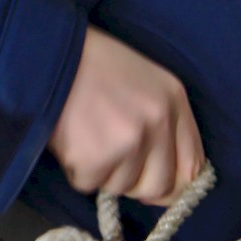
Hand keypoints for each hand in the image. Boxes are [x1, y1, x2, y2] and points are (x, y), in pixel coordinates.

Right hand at [48, 27, 204, 203]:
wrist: (47, 52)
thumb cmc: (93, 65)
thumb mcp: (144, 80)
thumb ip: (163, 122)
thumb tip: (168, 175)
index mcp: (174, 100)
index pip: (193, 165)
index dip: (174, 184)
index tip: (155, 184)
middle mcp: (158, 122)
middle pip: (160, 187)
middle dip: (135, 183)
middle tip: (113, 163)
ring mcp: (128, 142)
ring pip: (122, 187)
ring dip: (102, 172)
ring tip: (87, 137)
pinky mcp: (96, 158)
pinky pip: (89, 184)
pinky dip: (77, 169)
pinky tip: (72, 139)